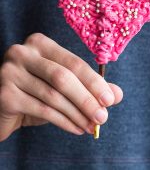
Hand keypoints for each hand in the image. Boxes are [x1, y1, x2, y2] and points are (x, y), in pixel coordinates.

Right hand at [0, 33, 122, 140]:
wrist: (4, 105)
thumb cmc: (37, 91)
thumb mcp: (63, 85)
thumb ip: (88, 86)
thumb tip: (117, 94)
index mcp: (40, 43)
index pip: (73, 62)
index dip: (93, 82)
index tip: (110, 99)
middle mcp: (23, 53)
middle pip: (62, 77)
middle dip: (86, 99)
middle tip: (103, 117)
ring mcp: (10, 72)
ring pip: (53, 96)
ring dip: (77, 114)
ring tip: (91, 126)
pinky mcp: (4, 94)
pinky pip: (41, 110)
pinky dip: (64, 122)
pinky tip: (76, 128)